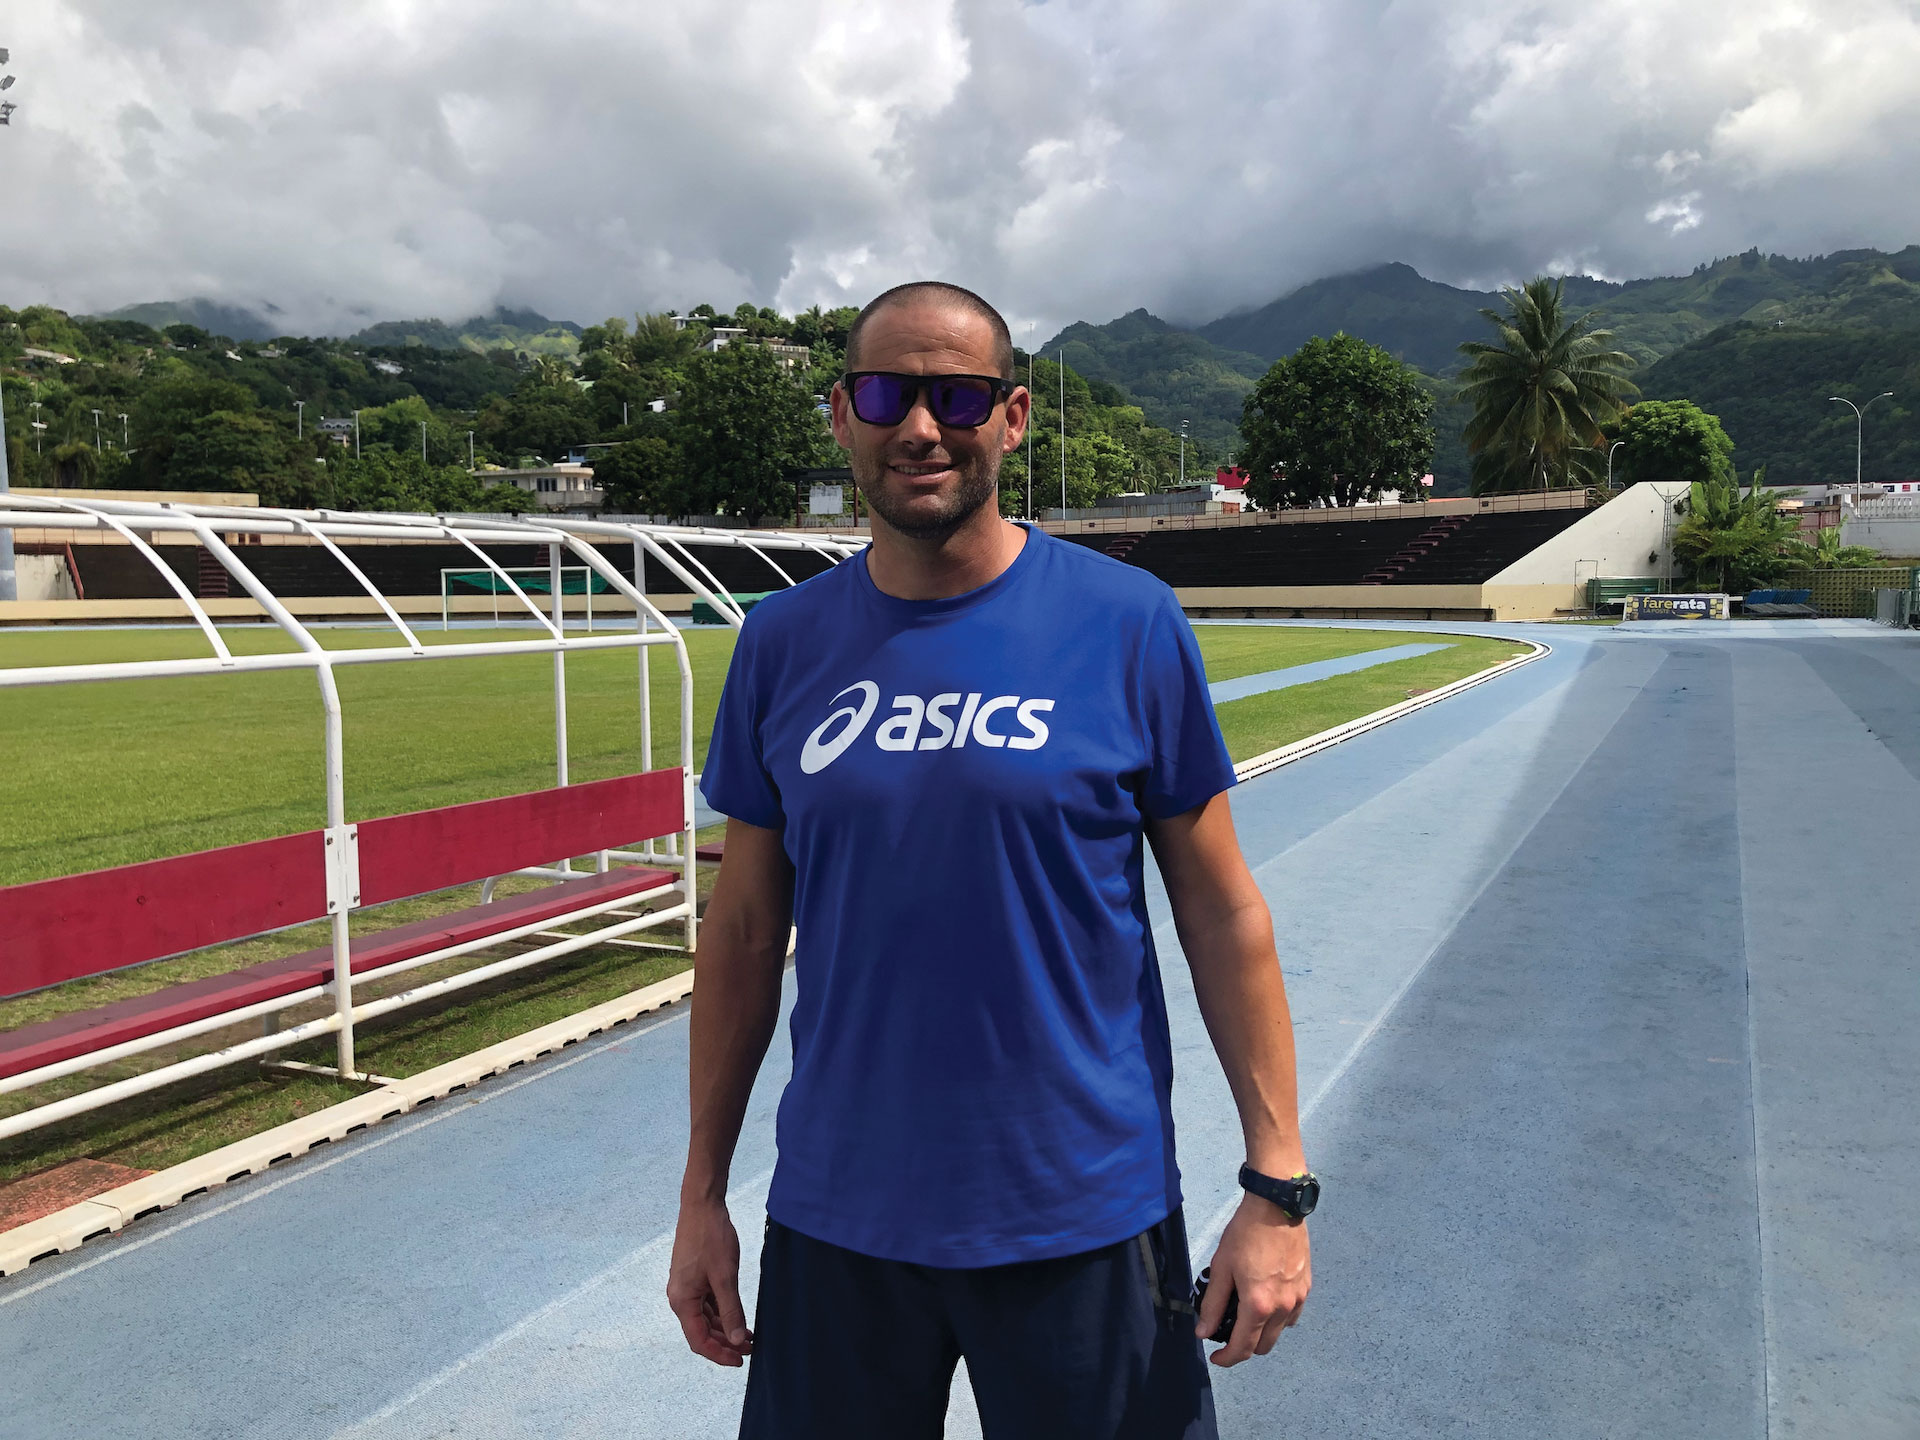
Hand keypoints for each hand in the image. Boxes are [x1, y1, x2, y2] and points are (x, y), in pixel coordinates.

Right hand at [667, 1195, 752, 1366]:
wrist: (702, 1206)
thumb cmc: (711, 1238)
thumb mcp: (725, 1277)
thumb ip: (731, 1310)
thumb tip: (737, 1340)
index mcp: (683, 1301)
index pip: (699, 1340)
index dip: (720, 1354)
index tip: (741, 1361)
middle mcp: (680, 1298)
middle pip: (701, 1332)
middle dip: (725, 1344)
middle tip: (750, 1350)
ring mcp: (686, 1288)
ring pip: (705, 1319)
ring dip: (726, 1330)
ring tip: (749, 1337)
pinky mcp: (693, 1279)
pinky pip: (707, 1305)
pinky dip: (723, 1314)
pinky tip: (740, 1318)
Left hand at [1195, 1194, 1310, 1366]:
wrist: (1277, 1207)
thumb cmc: (1244, 1234)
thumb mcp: (1221, 1267)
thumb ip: (1212, 1304)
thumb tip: (1203, 1332)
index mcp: (1258, 1305)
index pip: (1243, 1348)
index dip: (1227, 1358)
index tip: (1216, 1357)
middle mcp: (1282, 1308)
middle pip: (1264, 1346)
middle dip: (1244, 1347)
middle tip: (1228, 1333)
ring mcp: (1298, 1299)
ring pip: (1280, 1333)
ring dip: (1263, 1333)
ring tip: (1247, 1315)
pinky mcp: (1306, 1287)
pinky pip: (1292, 1316)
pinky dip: (1278, 1319)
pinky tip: (1267, 1302)